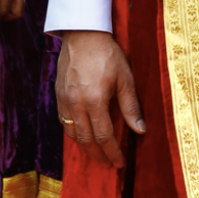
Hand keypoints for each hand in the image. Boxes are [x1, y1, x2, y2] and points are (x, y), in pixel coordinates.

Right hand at [56, 30, 144, 165]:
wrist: (83, 33)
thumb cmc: (107, 53)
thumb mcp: (125, 78)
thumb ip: (131, 106)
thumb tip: (140, 130)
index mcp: (95, 101)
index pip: (104, 136)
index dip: (112, 152)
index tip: (119, 163)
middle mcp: (76, 104)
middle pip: (86, 140)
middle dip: (98, 155)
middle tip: (109, 163)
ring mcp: (64, 100)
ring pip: (72, 133)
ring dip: (85, 147)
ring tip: (97, 153)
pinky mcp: (58, 94)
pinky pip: (64, 121)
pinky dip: (74, 133)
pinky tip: (82, 135)